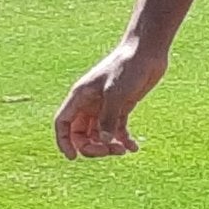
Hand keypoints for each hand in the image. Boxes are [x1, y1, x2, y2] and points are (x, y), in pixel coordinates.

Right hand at [54, 38, 167, 157]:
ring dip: (108, 146)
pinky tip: (134, 148)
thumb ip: (109, 117)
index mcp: (80, 96)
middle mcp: (89, 103)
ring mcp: (105, 106)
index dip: (63, 141)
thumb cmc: (128, 66)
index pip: (62, 122)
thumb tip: (104, 141)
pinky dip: (123, 141)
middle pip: (81, 134)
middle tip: (110, 151)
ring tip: (124, 149)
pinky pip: (117, 130)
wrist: (147, 51)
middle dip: (92, 147)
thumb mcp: (116, 93)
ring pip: (99, 135)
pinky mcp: (121, 108)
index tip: (73, 157)